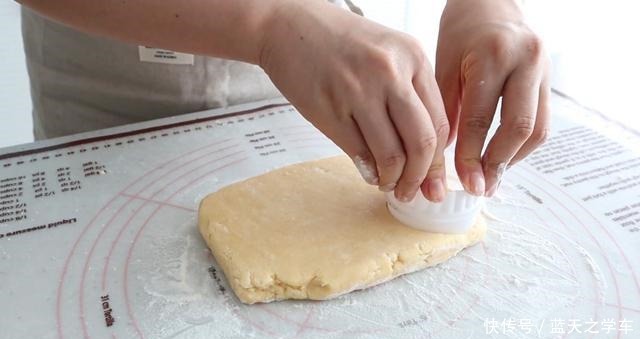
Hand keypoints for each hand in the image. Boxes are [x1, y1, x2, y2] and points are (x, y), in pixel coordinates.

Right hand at [259, 0, 448, 201]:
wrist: (287, 26)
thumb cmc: (339, 41)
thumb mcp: (387, 52)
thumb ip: (410, 91)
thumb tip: (425, 150)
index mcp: (413, 56)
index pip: (438, 122)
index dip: (439, 161)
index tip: (435, 181)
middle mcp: (390, 73)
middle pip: (421, 143)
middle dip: (421, 178)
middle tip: (415, 192)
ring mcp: (358, 91)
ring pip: (391, 154)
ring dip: (393, 180)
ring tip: (389, 185)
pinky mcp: (330, 109)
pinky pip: (359, 153)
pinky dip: (369, 171)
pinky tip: (370, 173)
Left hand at [436, 0, 549, 196]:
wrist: (490, 4)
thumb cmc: (461, 33)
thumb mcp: (444, 66)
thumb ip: (446, 110)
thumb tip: (446, 157)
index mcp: (492, 56)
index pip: (480, 118)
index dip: (471, 155)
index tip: (465, 181)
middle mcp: (525, 61)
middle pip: (519, 127)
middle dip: (498, 163)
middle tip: (482, 187)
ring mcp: (543, 70)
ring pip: (537, 129)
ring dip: (514, 158)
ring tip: (492, 176)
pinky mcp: (549, 80)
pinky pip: (542, 122)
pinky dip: (522, 145)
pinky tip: (503, 156)